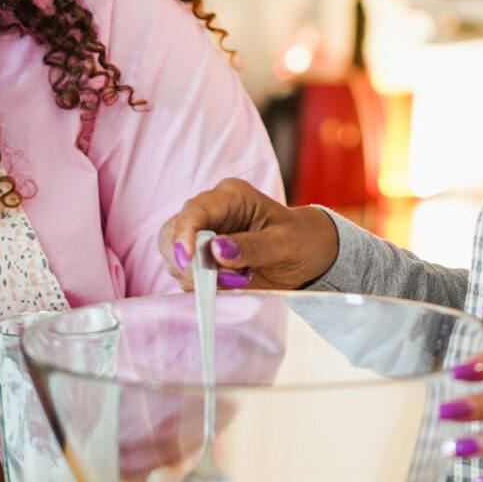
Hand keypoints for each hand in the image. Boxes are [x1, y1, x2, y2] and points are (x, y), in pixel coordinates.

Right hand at [156, 178, 339, 290]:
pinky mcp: (202, 258)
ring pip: (174, 256)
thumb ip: (252, 247)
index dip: (185, 234)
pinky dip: (200, 285)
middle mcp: (211, 212)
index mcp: (231, 197)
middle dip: (189, 262)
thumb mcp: (285, 244)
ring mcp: (203, 235)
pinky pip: (185, 273)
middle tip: (223, 279)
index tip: (187, 260)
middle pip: (172, 233)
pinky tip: (229, 284)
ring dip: (197, 276)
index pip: (194, 211)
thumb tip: (216, 251)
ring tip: (236, 280)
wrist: (309, 254)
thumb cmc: (301, 240)